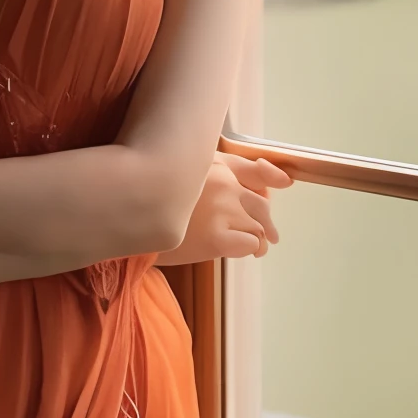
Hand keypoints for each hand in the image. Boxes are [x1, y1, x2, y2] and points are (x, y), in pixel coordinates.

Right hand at [156, 152, 291, 265]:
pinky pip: (250, 244)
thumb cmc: (155, 200)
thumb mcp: (185, 175)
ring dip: (259, 240)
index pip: (255, 170)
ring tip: (257, 248)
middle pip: (261, 205)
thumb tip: (272, 182)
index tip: (285, 182)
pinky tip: (245, 252)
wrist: (132, 220)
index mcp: (215, 165)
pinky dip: (250, 249)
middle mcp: (223, 184)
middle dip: (267, 222)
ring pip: (258, 227)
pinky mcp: (217, 238)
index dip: (272, 177)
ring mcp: (221, 211)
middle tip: (269, 235)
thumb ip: (218, 172)